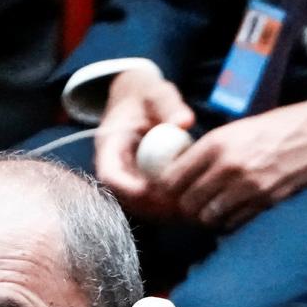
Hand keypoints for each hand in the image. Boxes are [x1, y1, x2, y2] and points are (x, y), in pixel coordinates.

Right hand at [91, 64, 196, 217]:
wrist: (140, 100)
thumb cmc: (148, 95)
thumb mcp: (157, 93)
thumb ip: (169, 105)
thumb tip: (185, 122)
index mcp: (109, 146)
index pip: (111, 178)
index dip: (133, 190)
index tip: (162, 189)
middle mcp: (115, 169)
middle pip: (127, 201)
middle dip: (155, 207)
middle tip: (186, 206)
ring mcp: (128, 181)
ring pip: (142, 208)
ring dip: (166, 213)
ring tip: (195, 208)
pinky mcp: (142, 188)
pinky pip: (155, 206)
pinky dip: (174, 209)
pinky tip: (197, 204)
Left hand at [158, 101, 306, 233]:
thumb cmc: (274, 129)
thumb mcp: (234, 129)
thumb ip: (208, 150)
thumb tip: (181, 169)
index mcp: (215, 144)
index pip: (173, 177)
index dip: (166, 189)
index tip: (168, 192)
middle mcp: (228, 167)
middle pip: (187, 202)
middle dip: (185, 207)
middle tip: (188, 206)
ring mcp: (247, 187)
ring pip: (208, 217)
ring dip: (206, 218)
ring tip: (209, 212)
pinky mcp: (265, 202)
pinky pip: (233, 223)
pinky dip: (228, 222)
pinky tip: (230, 214)